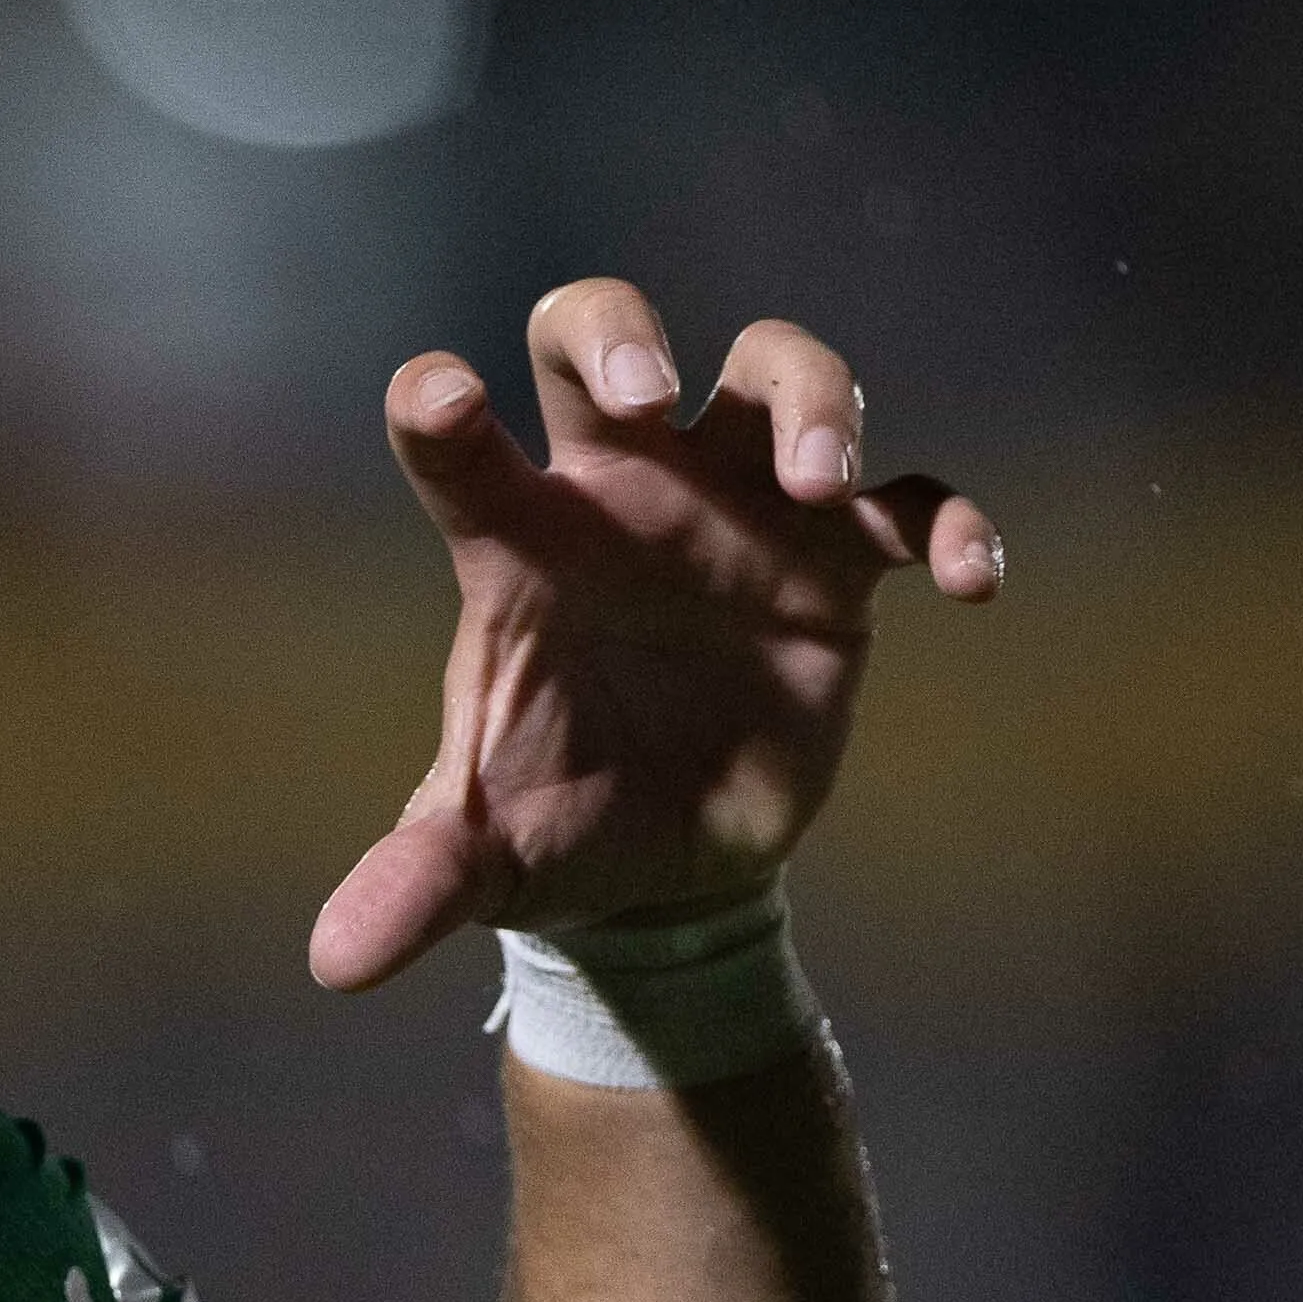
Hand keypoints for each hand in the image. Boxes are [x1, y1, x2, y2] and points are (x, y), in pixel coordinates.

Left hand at [310, 278, 999, 990]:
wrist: (663, 867)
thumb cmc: (552, 825)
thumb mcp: (480, 862)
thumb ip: (414, 884)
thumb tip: (334, 963)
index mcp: (518, 548)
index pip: (459, 451)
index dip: (441, 410)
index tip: (437, 396)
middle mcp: (623, 499)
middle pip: (604, 340)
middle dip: (622, 337)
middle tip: (650, 397)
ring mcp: (737, 516)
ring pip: (775, 376)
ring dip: (811, 401)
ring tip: (823, 481)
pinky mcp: (838, 569)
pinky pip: (910, 502)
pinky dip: (947, 521)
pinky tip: (968, 584)